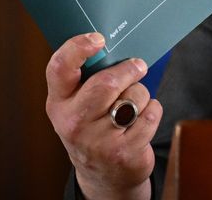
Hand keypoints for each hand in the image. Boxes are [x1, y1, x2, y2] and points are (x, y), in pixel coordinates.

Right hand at [45, 33, 161, 199]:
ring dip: (141, 94)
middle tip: (138, 65)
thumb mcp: (77, 104)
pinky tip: (141, 120)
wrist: (103, 174)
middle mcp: (74, 122)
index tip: (98, 38)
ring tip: (132, 104)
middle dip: (129, 70)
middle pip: (106, 83)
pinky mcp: (124, 152)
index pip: (60, 68)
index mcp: (59, 103)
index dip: (78, 47)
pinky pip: (150, 114)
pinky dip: (152, 111)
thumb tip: (113, 43)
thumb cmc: (93, 126)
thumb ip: (87, 77)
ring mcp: (98, 140)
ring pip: (134, 97)